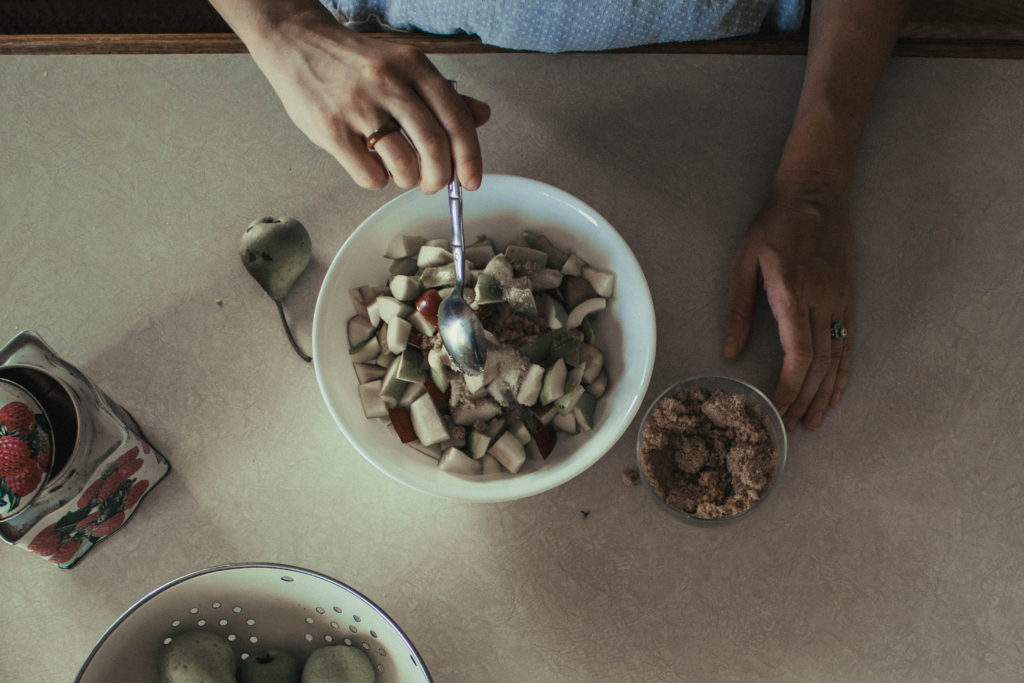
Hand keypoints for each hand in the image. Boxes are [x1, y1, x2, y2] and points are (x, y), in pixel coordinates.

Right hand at [248, 8, 489, 191]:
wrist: (297, 42)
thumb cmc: (355, 61)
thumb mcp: (404, 65)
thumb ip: (443, 93)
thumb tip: (482, 115)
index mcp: (413, 66)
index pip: (456, 119)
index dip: (469, 157)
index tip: (471, 180)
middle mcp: (388, 83)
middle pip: (433, 146)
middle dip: (441, 177)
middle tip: (435, 184)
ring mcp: (357, 106)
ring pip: (404, 166)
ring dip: (410, 181)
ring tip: (403, 173)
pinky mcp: (331, 130)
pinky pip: (369, 175)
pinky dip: (379, 181)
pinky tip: (373, 166)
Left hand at [724, 175, 854, 429]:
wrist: (816, 195)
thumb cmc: (773, 227)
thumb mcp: (744, 263)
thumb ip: (738, 310)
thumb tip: (729, 353)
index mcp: (793, 295)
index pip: (797, 355)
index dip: (789, 388)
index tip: (777, 410)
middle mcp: (823, 302)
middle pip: (818, 365)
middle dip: (803, 400)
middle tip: (789, 427)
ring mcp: (841, 301)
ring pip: (838, 359)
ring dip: (825, 395)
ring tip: (812, 422)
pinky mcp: (849, 299)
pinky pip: (849, 344)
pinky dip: (843, 373)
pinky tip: (836, 394)